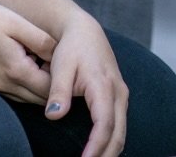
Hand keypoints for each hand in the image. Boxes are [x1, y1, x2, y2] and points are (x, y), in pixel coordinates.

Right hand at [0, 0, 54, 104]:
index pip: (50, 89)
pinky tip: (29, 65)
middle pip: (40, 99)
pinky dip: (27, 85)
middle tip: (62, 64)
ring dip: (41, 86)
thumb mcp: (17, 22)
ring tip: (45, 62)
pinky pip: (15, 94)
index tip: (68, 62)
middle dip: (55, 86)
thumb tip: (60, 54)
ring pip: (28, 99)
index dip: (63, 79)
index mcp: (16, 70)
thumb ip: (41, 40)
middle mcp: (5, 85)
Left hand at [44, 11, 127, 156]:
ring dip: (110, 152)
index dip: (96, 146)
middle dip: (105, 155)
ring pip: (122, 132)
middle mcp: (118, 93)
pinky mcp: (118, 98)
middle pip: (118, 134)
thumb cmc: (72, 48)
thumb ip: (58, 92)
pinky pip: (120, 126)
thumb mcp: (61, 66)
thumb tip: (54, 117)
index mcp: (104, 86)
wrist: (85, 31)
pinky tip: (100, 153)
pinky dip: (112, 142)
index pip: (104, 124)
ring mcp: (121, 96)